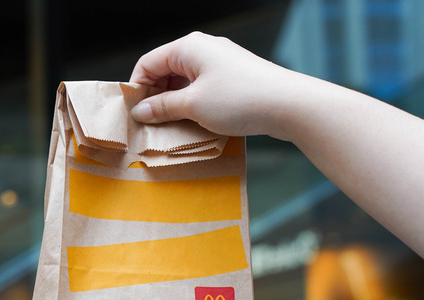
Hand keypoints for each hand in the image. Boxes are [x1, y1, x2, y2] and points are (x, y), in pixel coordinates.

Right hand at [129, 32, 299, 139]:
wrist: (290, 105)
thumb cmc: (241, 99)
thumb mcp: (192, 106)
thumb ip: (162, 107)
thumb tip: (140, 111)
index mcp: (189, 47)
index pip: (148, 63)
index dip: (137, 88)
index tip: (133, 113)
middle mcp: (203, 50)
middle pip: (165, 72)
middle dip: (155, 97)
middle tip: (150, 123)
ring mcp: (220, 64)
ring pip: (184, 83)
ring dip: (174, 104)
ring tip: (171, 127)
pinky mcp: (233, 79)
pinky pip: (202, 90)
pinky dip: (193, 105)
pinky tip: (194, 124)